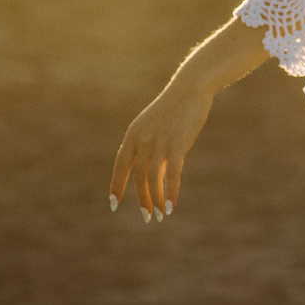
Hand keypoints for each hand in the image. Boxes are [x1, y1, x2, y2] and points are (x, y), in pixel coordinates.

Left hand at [109, 81, 212, 222]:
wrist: (191, 87)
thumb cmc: (175, 107)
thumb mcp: (155, 125)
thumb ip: (149, 146)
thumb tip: (152, 172)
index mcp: (133, 135)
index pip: (120, 165)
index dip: (116, 186)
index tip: (114, 204)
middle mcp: (142, 140)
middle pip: (138, 177)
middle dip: (143, 200)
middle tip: (147, 217)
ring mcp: (159, 143)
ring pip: (153, 179)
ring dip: (156, 200)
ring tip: (160, 215)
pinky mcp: (178, 145)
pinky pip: (172, 175)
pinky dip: (171, 192)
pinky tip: (172, 206)